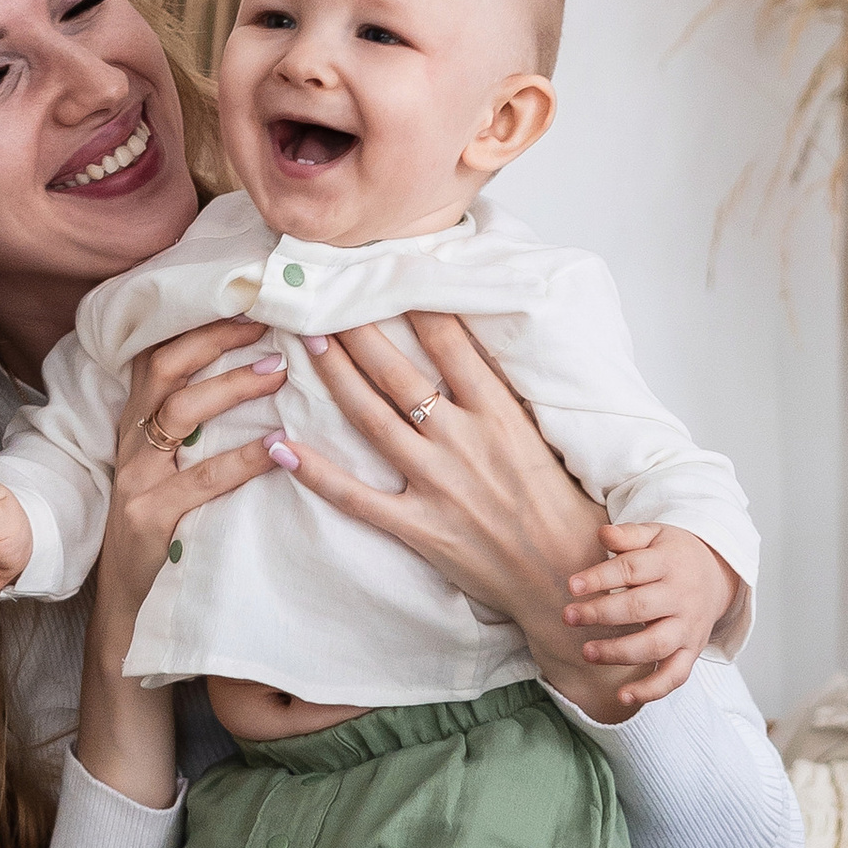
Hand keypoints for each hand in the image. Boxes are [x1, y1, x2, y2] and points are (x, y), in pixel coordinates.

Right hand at [74, 319, 287, 805]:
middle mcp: (130, 447)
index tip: (250, 298)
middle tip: (270, 319)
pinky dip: (242, 458)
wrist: (128, 621)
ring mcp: (137, 483)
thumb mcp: (173, 476)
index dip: (200, 322)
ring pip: (178, 413)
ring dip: (231, 385)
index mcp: (137, 430)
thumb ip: (201, 434)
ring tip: (279, 371)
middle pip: (164, 368)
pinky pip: (199, 480)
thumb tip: (261, 379)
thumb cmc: (167, 541)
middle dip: (215, 336)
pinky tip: (280, 448)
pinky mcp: (152, 522)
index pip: (159, 354)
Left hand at [269, 313, 730, 723]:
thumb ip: (507, 396)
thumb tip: (477, 351)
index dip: (417, 304)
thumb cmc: (562, 505)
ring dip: (338, 377)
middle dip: (361, 329)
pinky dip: (316, 473)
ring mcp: (438, 483)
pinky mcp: (419, 526)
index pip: (452, 343)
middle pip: (400, 372)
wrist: (566, 575)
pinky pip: (356, 497)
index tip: (390, 272)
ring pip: (373, 418)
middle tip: (329, 296)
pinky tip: (281, 447)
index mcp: (502, 414)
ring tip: (311, 341)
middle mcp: (465, 440)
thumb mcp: (546, 436)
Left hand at [565, 523, 741, 711]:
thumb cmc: (673, 554)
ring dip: (619, 652)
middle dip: (601, 614)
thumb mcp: (655, 534)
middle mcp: (682, 597)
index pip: (632, 570)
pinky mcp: (692, 651)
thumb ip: (628, 535)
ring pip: (656, 645)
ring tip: (586, 652)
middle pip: (640, 608)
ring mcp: (688, 627)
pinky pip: (675, 676)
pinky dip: (651, 690)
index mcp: (670, 563)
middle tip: (568, 617)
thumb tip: (602, 534)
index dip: (601, 578)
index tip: (572, 586)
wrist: (718, 574)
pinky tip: (623, 697)